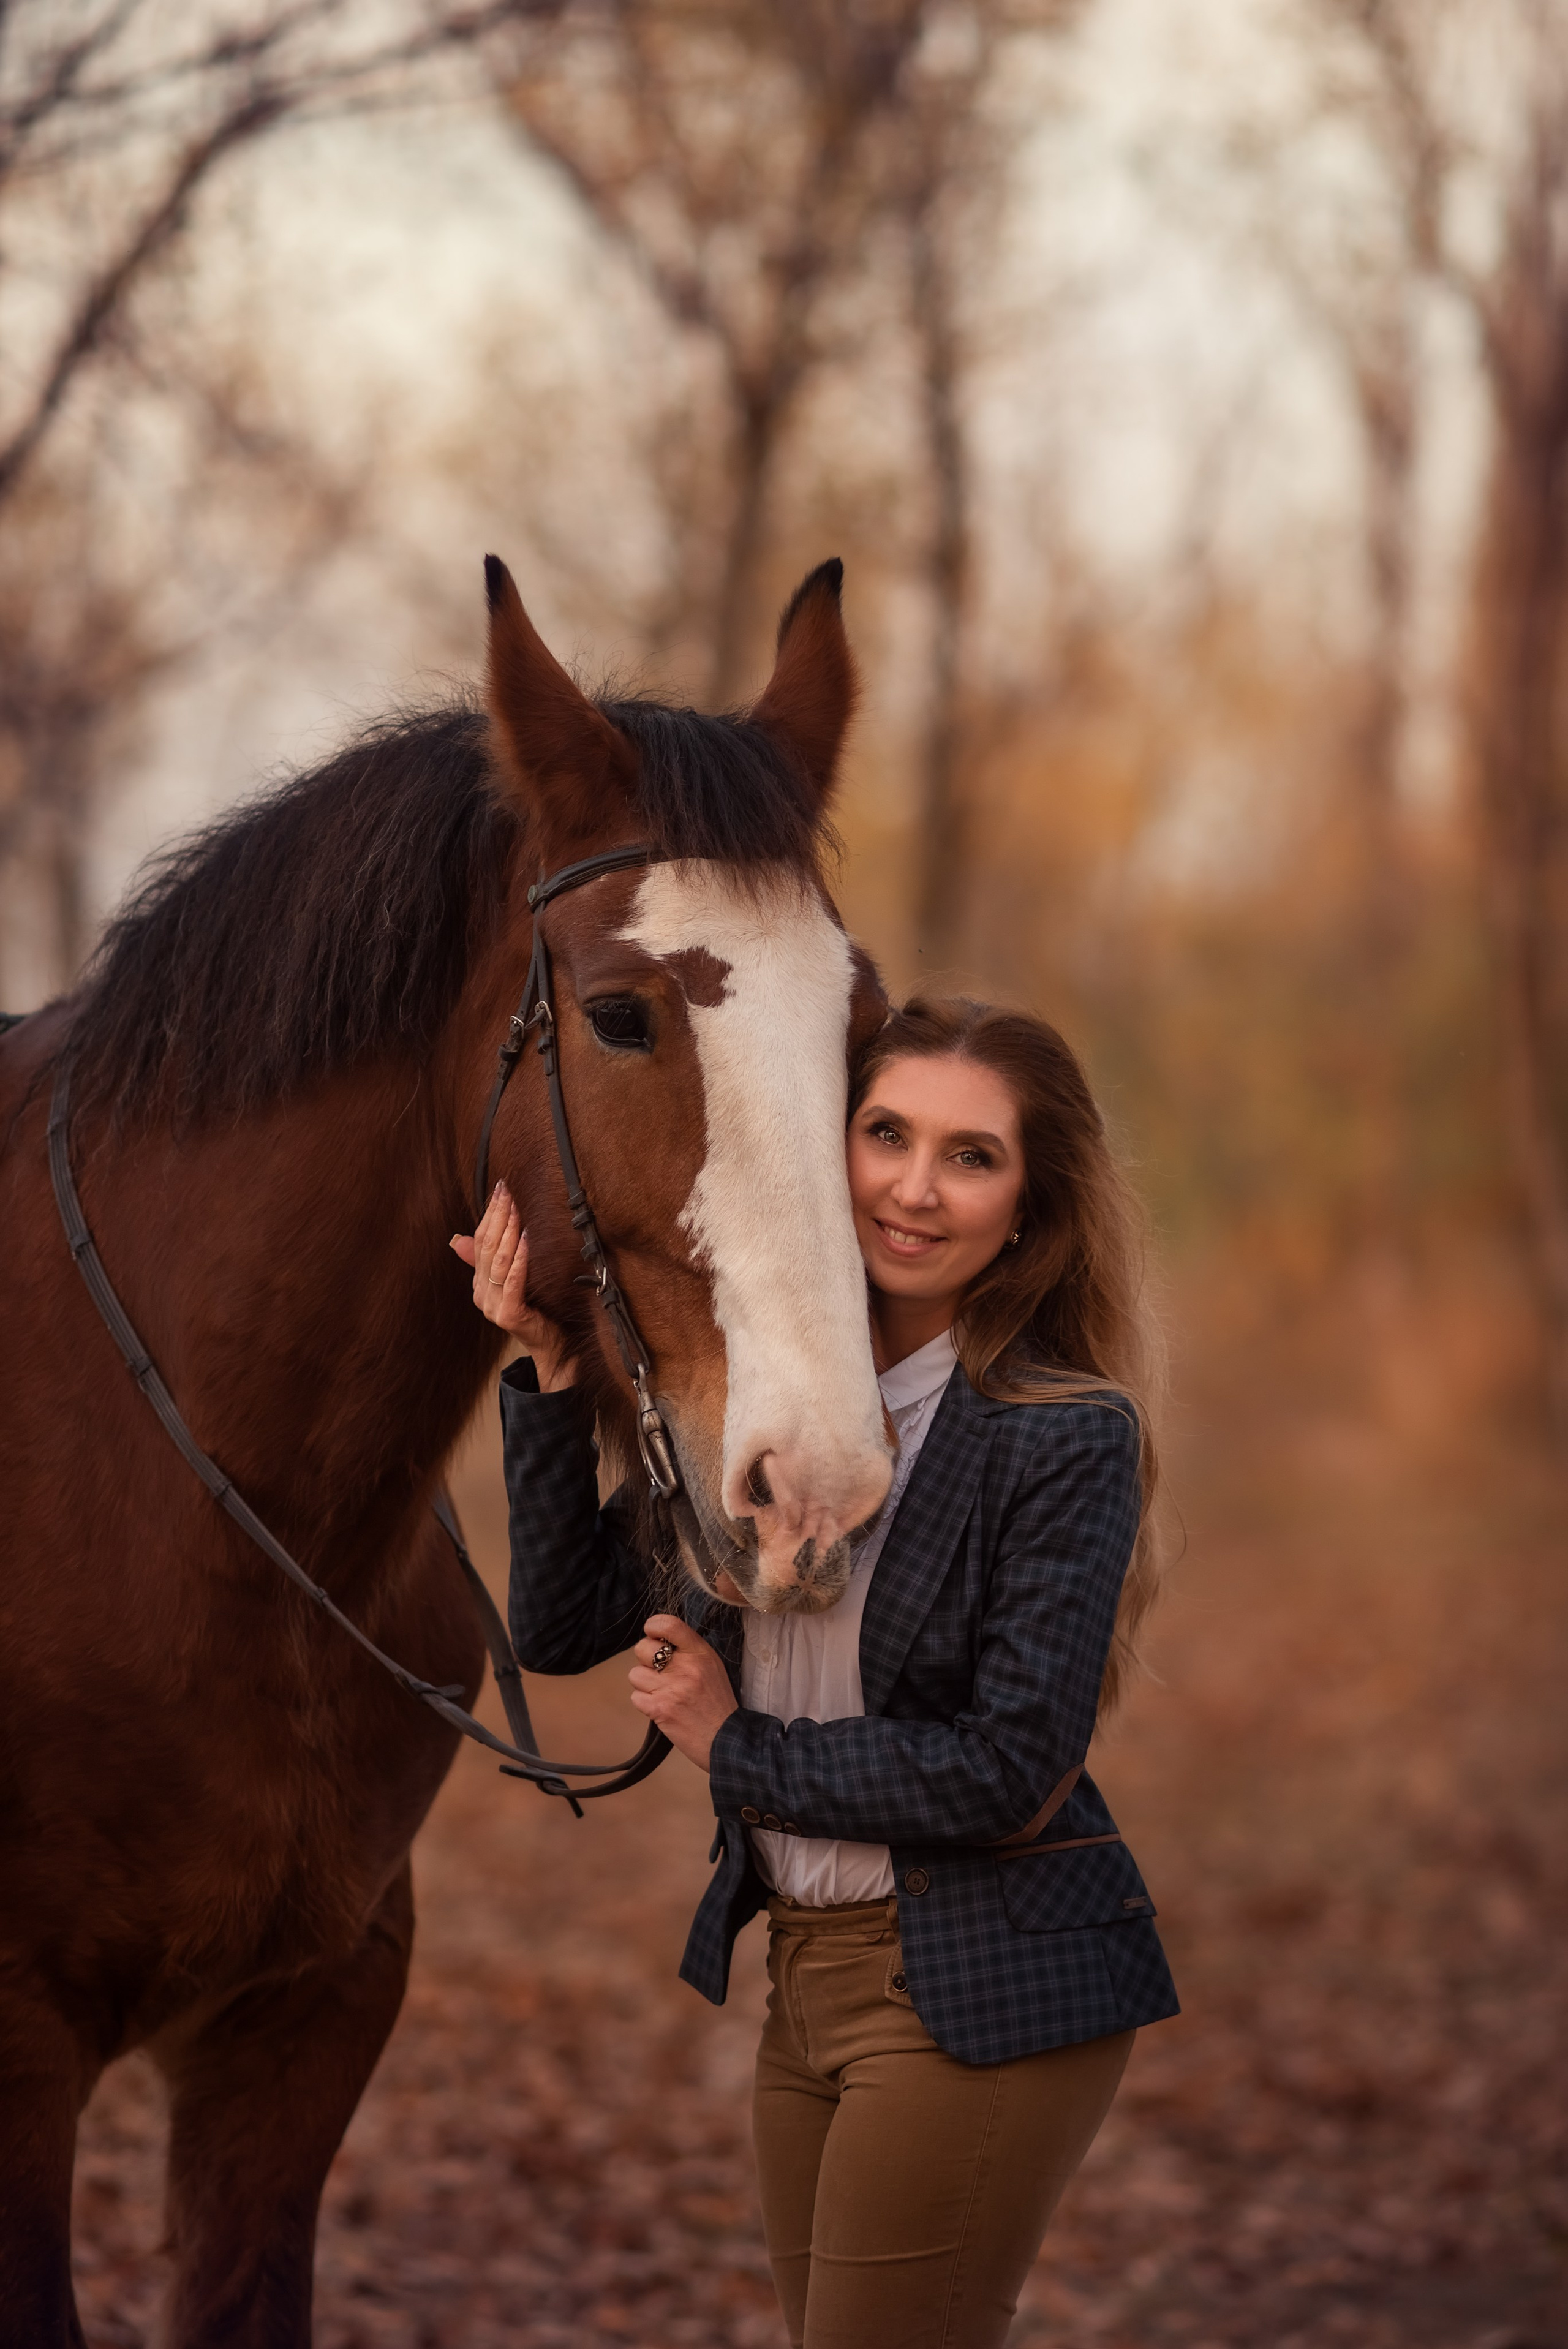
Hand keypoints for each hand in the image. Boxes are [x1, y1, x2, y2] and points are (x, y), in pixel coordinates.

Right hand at [450, 1182, 575, 1389]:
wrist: (553, 1346)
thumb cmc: (539, 1309)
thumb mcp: (516, 1279)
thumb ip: (496, 1258)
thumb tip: (459, 1238)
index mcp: (480, 1283)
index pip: (479, 1241)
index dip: (489, 1214)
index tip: (500, 1189)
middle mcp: (481, 1293)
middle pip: (487, 1247)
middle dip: (497, 1216)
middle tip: (507, 1191)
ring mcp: (493, 1306)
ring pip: (498, 1261)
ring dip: (507, 1232)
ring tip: (516, 1209)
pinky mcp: (508, 1315)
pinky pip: (512, 1282)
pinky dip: (519, 1259)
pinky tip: (526, 1238)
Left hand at [628, 1615, 737, 1773]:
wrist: (726, 1740)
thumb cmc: (718, 1704)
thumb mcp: (712, 1667)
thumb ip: (688, 1651)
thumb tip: (659, 1640)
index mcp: (700, 1652)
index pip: (669, 1624)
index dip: (653, 1626)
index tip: (652, 1634)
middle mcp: (685, 1667)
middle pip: (642, 1648)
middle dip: (645, 1660)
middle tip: (658, 1672)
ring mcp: (671, 1688)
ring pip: (635, 1674)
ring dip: (644, 1685)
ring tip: (661, 1693)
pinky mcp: (660, 1710)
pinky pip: (635, 1697)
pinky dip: (644, 1704)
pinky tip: (660, 1708)